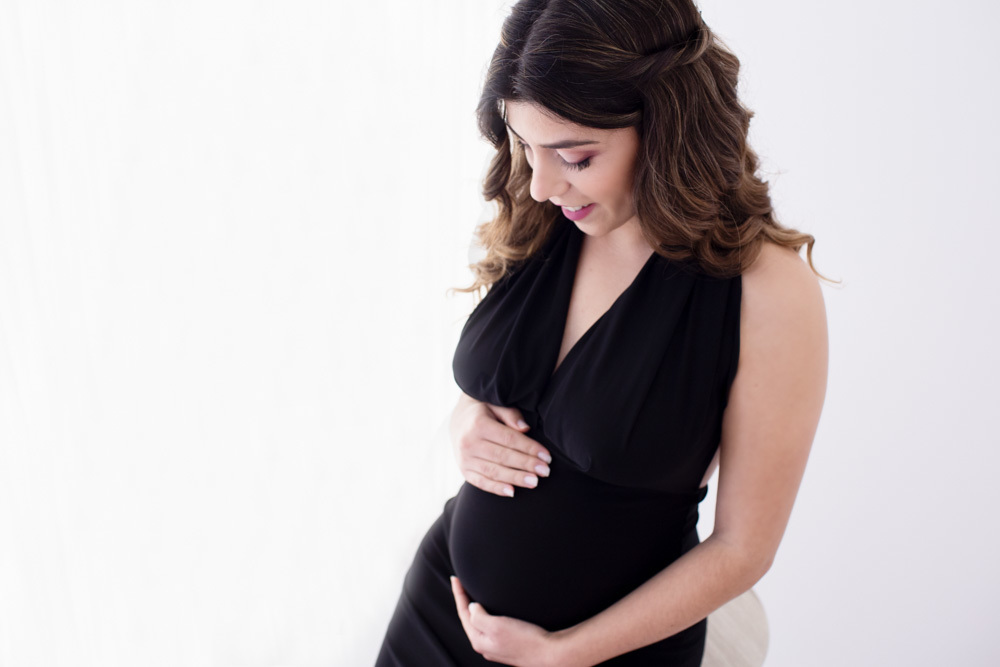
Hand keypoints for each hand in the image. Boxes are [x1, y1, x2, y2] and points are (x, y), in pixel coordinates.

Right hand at [450, 393, 551, 497]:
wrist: (458, 419)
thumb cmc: (483, 411)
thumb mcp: (495, 404)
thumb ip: (510, 414)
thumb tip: (525, 428)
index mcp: (479, 425)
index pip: (509, 439)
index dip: (529, 448)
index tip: (546, 456)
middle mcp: (469, 443)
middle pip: (503, 456)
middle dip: (526, 465)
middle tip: (545, 471)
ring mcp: (465, 459)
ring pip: (493, 471)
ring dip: (515, 478)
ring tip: (534, 482)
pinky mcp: (464, 470)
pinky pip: (481, 482)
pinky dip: (496, 488)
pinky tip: (512, 492)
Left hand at [451, 576, 568, 666]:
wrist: (550, 654)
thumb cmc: (525, 641)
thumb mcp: (497, 626)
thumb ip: (479, 617)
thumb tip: (472, 608)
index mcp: (479, 641)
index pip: (463, 613)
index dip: (459, 594)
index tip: (456, 578)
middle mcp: (486, 645)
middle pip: (469, 619)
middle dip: (464, 601)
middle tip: (461, 584)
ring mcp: (497, 646)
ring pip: (480, 623)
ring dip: (475, 607)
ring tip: (472, 594)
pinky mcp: (509, 643)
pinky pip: (491, 625)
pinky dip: (487, 613)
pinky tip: (493, 610)